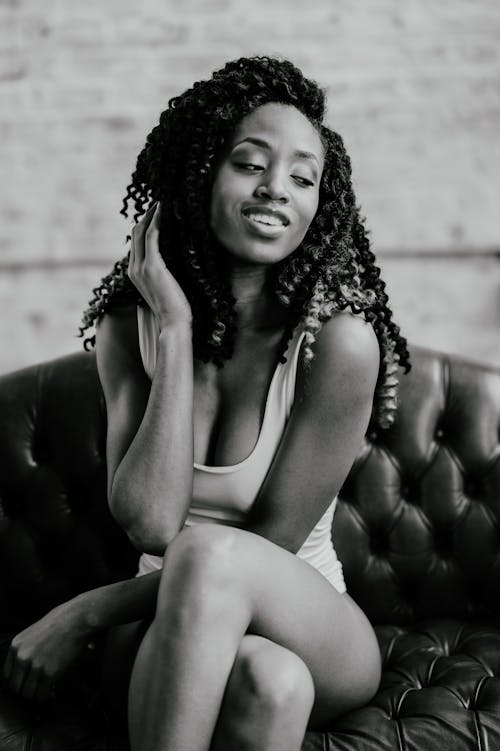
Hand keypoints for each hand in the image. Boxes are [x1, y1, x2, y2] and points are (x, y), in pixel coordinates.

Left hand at [2, 600, 90, 700]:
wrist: (77, 619)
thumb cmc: (59, 622)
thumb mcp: (33, 633)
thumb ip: (25, 650)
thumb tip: (23, 669)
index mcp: (16, 646)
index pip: (5, 676)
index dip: (15, 682)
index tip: (23, 684)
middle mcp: (22, 657)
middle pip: (15, 687)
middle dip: (25, 690)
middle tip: (35, 688)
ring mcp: (35, 666)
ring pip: (27, 694)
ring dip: (36, 694)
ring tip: (44, 690)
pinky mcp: (50, 673)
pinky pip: (42, 694)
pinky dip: (47, 696)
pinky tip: (52, 691)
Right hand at [128, 202, 192, 328]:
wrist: (173, 323)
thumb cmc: (174, 309)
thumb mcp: (164, 288)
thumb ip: (161, 273)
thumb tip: (170, 262)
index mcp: (134, 273)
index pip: (136, 242)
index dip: (144, 225)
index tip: (155, 213)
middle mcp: (133, 268)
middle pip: (135, 233)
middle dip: (146, 215)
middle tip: (159, 203)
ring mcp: (141, 267)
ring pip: (141, 230)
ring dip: (151, 214)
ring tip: (162, 202)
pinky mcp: (152, 266)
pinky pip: (152, 235)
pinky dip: (157, 220)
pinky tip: (163, 210)